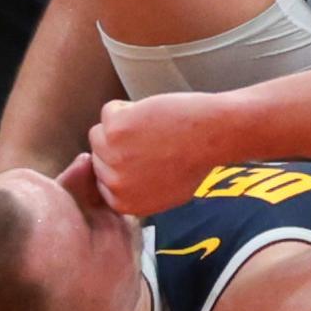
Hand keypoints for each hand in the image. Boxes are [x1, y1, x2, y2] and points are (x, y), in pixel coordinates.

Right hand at [88, 95, 232, 216]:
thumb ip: (137, 192)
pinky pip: (109, 111)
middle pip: (98, 155)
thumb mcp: (166, 193)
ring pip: (99, 133)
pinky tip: (150, 113)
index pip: (102, 180)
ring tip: (149, 126)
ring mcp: (112, 156)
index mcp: (125, 203)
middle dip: (118, 144)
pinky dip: (126, 106)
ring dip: (119, 124)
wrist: (212, 136)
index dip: (118, 162)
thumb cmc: (196, 160)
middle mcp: (115, 185)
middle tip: (148, 138)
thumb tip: (117, 182)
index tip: (136, 153)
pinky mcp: (114, 130)